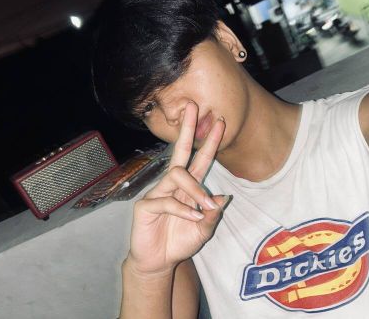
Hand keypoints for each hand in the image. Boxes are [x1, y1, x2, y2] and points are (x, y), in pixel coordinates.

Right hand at [127, 102, 228, 274]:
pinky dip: (183, 209)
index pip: (199, 160)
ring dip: (194, 189)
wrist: (157, 262)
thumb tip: (223, 198)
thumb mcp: (202, 231)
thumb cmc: (179, 242)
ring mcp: (158, 192)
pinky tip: (193, 218)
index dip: (209, 142)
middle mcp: (172, 185)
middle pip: (179, 151)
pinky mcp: (146, 206)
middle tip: (193, 107)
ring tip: (203, 206)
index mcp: (187, 188)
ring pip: (177, 175)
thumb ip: (211, 215)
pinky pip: (166, 201)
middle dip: (187, 129)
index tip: (220, 123)